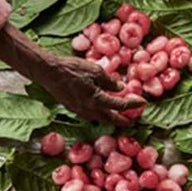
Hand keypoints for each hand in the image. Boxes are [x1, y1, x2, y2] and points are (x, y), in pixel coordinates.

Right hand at [0, 24, 141, 124]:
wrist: (48, 72)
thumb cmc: (71, 68)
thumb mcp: (94, 70)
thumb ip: (109, 81)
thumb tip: (120, 88)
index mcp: (97, 99)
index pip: (120, 105)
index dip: (133, 104)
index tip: (143, 103)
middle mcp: (89, 109)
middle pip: (111, 119)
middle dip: (123, 121)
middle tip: (133, 122)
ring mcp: (80, 111)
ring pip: (99, 119)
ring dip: (111, 119)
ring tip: (118, 117)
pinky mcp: (72, 108)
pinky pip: (90, 115)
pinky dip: (99, 115)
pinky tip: (100, 110)